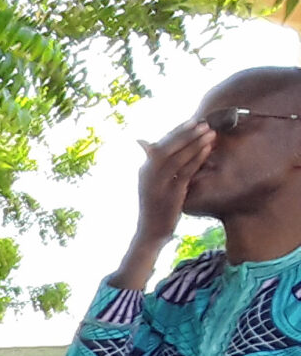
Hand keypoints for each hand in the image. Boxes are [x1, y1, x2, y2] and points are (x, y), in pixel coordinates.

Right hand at [134, 119, 214, 249]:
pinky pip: (185, 172)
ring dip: (194, 143)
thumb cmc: (156, 208)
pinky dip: (197, 159)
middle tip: (204, 123)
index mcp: (144, 171)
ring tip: (210, 132)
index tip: (192, 122)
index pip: (160, 145)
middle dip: (186, 134)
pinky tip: (207, 149)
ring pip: (177, 158)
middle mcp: (148, 175)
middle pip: (167, 148)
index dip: (177, 132)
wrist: (150, 233)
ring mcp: (159, 185)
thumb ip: (156, 166)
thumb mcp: (152, 185)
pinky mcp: (171, 194)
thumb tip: (147, 144)